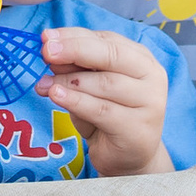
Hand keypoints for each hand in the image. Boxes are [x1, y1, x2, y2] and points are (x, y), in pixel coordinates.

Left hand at [41, 24, 171, 178]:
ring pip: (105, 83)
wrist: (127, 159)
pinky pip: (102, 110)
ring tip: (44, 83)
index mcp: (141, 58)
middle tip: (47, 51)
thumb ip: (76, 69)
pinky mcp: (138, 128)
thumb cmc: (108, 116)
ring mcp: (149, 102)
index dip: (75, 36)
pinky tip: (56, 95)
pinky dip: (76, 101)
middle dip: (75, 49)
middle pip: (111, 55)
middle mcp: (151, 76)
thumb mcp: (89, 87)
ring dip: (70, 80)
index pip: (107, 39)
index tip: (46, 37)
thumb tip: (50, 52)